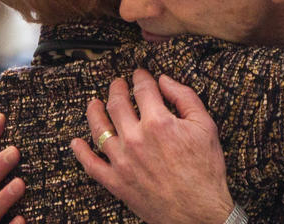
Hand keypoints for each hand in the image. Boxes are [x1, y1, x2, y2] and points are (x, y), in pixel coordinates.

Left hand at [71, 69, 234, 223]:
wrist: (198, 211)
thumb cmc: (205, 170)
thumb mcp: (206, 127)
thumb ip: (185, 98)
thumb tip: (166, 81)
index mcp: (158, 122)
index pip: (143, 89)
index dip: (141, 77)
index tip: (140, 74)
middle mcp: (135, 138)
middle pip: (117, 104)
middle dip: (116, 89)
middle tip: (117, 84)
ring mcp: (121, 160)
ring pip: (99, 129)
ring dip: (94, 112)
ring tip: (93, 104)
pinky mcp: (114, 181)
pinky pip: (90, 164)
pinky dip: (81, 152)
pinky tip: (77, 142)